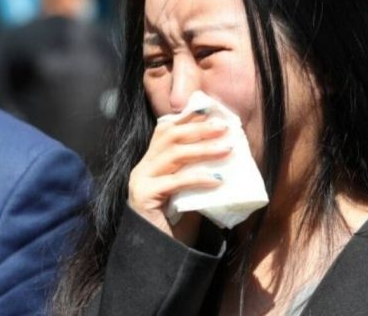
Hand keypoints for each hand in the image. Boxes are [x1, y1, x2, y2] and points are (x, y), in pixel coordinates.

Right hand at [128, 110, 230, 245]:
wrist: (158, 257)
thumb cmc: (176, 225)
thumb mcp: (189, 192)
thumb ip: (198, 171)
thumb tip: (226, 151)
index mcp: (151, 161)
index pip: (166, 129)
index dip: (187, 118)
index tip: (211, 110)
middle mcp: (143, 167)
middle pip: (170, 136)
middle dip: (199, 129)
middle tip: (224, 127)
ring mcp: (140, 180)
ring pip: (173, 154)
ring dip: (203, 149)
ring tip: (227, 149)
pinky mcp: (143, 196)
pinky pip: (175, 182)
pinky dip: (198, 178)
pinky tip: (217, 180)